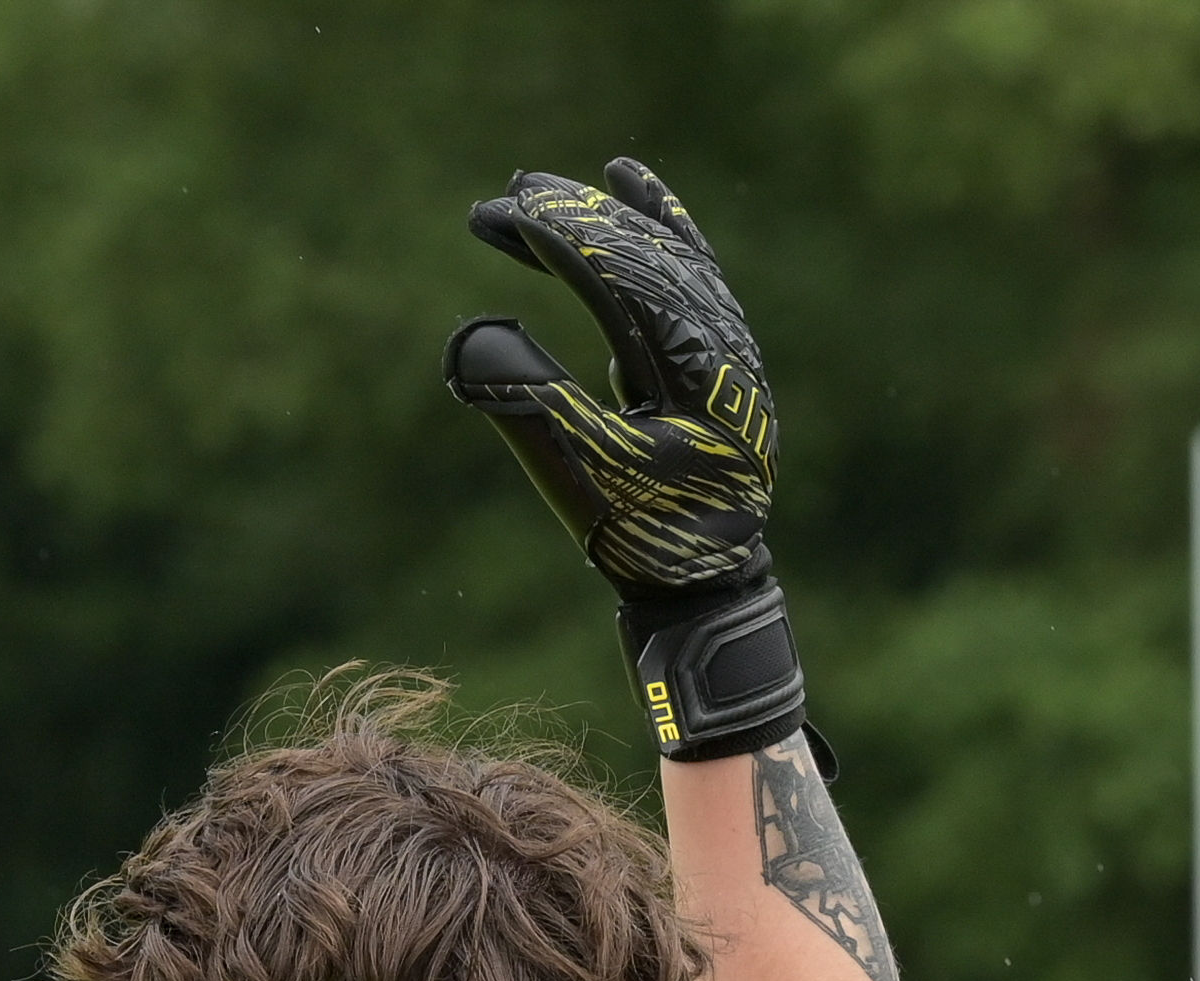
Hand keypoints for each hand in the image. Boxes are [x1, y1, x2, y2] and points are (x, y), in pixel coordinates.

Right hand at [446, 159, 804, 759]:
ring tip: (535, 187)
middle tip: (503, 197)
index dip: (561, 242)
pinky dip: (658, 223)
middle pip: (645, 256)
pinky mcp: (715, 349)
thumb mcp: (581, 479)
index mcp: (699, 379)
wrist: (710, 583)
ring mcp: (727, 346)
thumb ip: (531, 406)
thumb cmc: (646, 537)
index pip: (625, 283)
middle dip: (573, 221)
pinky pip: (688, 269)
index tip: (499, 213)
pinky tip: (627, 178)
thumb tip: (472, 332)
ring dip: (602, 219)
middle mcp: (724, 349)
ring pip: (665, 255)